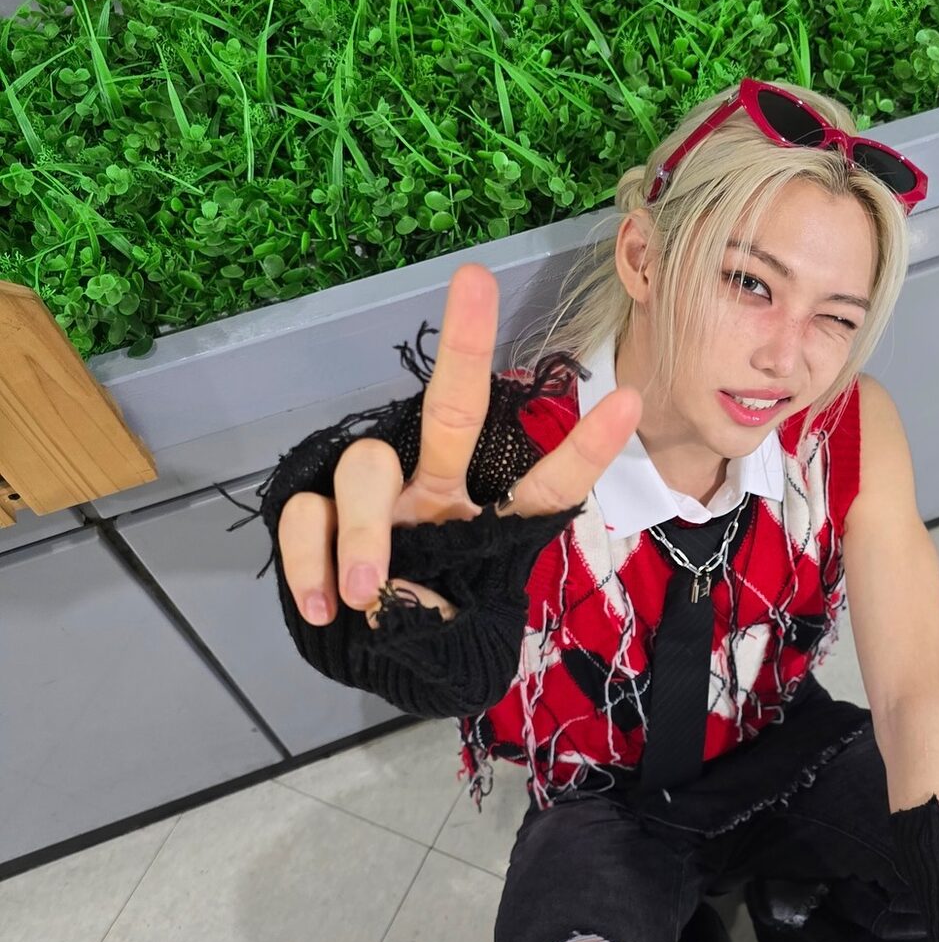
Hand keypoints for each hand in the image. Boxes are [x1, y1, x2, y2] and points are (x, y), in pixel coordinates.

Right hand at [277, 262, 642, 629]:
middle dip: (464, 345)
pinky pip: (305, 515)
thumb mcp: (462, 633)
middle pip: (452, 413)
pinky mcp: (315, 513)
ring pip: (365, 468)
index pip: (544, 483)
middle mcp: (436, 490)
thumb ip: (446, 618)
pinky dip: (311, 562)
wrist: (369, 661)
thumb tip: (400, 601)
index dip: (583, 449)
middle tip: (475, 281)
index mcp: (487, 518)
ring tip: (369, 592)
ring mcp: (377, 499)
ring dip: (364, 530)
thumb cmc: (428, 632)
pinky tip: (327, 609)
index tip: (630, 400)